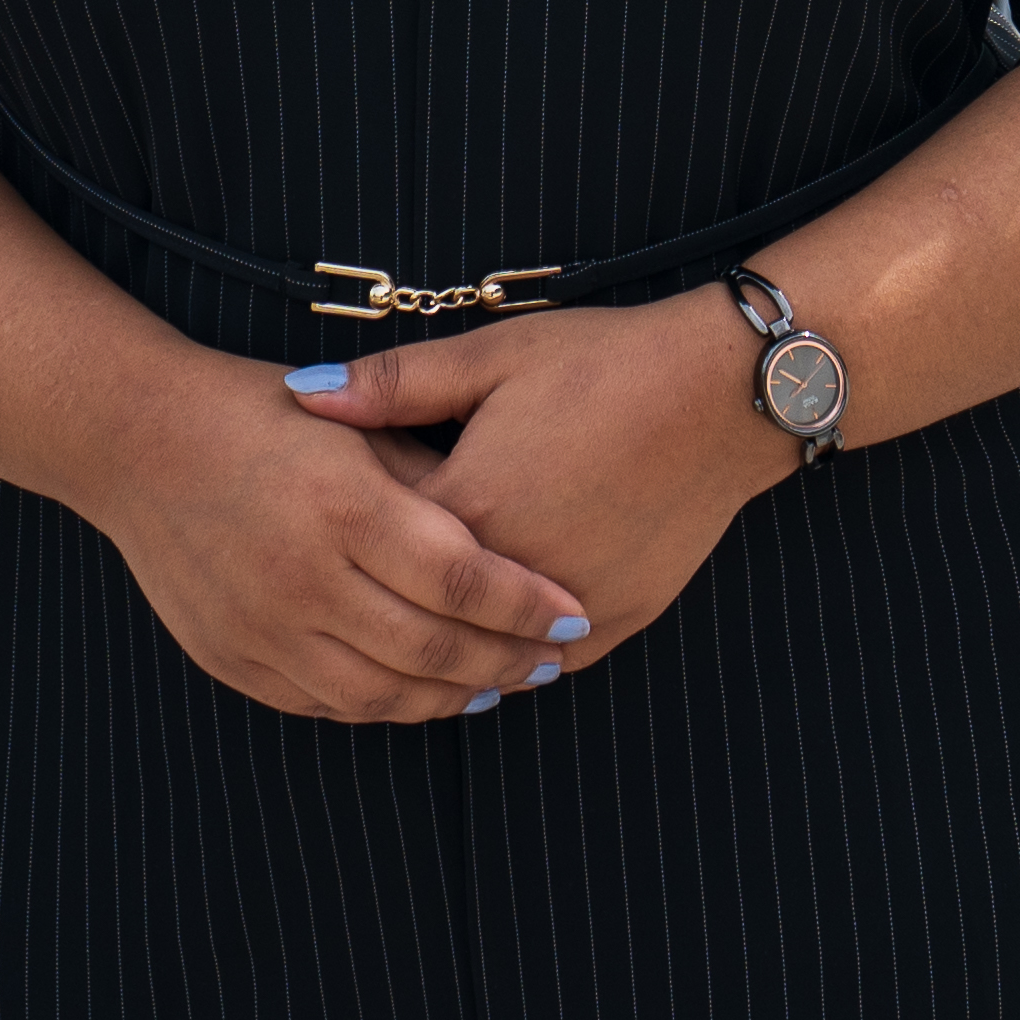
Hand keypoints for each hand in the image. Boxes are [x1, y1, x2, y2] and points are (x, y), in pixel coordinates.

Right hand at [72, 349, 597, 724]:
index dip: (526, 605)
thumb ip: (430, 479)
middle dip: (508, 660)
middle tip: (555, 658)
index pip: (461, 578)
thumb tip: (510, 536)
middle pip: (432, 649)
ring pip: (384, 694)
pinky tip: (426, 691)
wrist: (137, 441)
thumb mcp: (356, 425)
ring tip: (503, 682)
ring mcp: (262, 628)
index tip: (576, 613)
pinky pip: (328, 703)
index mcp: (342, 504)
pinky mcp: (233, 659)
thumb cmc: (261, 416)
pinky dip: (388, 705)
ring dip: (455, 695)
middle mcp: (302, 576)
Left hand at [286, 296, 790, 673]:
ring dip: (447, 658)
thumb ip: (393, 384)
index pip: (375, 551)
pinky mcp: (619, 619)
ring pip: (486, 658)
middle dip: (382, 615)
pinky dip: (517, 662)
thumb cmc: (602, 364)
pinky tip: (494, 659)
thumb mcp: (491, 355)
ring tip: (404, 655)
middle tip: (337, 619)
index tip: (317, 536)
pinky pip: (551, 664)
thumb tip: (299, 396)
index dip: (344, 544)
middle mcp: (513, 574)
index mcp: (468, 509)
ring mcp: (569, 607)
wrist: (719, 392)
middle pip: (423, 615)